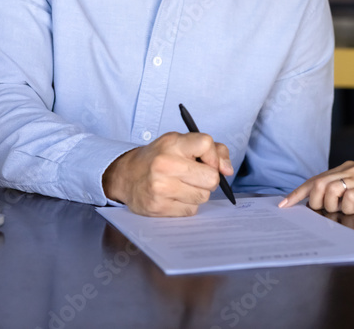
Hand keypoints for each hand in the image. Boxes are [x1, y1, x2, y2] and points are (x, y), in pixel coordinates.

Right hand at [103, 132, 233, 216]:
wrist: (126, 176)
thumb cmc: (159, 158)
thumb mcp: (181, 143)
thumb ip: (212, 150)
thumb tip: (227, 170)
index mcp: (172, 144)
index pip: (207, 144)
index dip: (213, 156)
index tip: (207, 161)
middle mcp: (165, 164)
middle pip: (211, 178)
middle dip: (208, 179)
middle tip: (195, 176)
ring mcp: (160, 187)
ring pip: (203, 197)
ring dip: (197, 193)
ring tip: (182, 186)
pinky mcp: (158, 207)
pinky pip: (191, 210)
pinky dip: (186, 205)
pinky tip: (174, 197)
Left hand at [278, 161, 353, 214]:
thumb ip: (346, 191)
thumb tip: (324, 204)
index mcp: (346, 169)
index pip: (315, 179)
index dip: (298, 193)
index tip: (284, 205)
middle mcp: (350, 170)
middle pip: (318, 184)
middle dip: (316, 203)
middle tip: (327, 212)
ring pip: (330, 189)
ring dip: (333, 206)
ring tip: (347, 210)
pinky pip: (348, 198)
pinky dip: (349, 208)